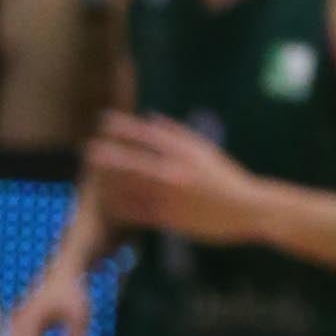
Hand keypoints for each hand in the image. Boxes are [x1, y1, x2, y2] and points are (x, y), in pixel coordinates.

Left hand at [86, 112, 261, 241]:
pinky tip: (107, 203)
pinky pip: (138, 212)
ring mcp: (170, 196)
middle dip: (107, 155)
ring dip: (109, 183)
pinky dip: (121, 207)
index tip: (103, 120)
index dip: (123, 127)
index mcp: (184, 152)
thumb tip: (150, 117)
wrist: (247, 209)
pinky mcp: (170, 218)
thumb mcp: (204, 150)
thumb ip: (177, 133)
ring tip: (91, 177)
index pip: (147, 135)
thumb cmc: (225, 178)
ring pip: (131, 189)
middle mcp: (174, 172)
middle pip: (132, 161)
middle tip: (87, 149)